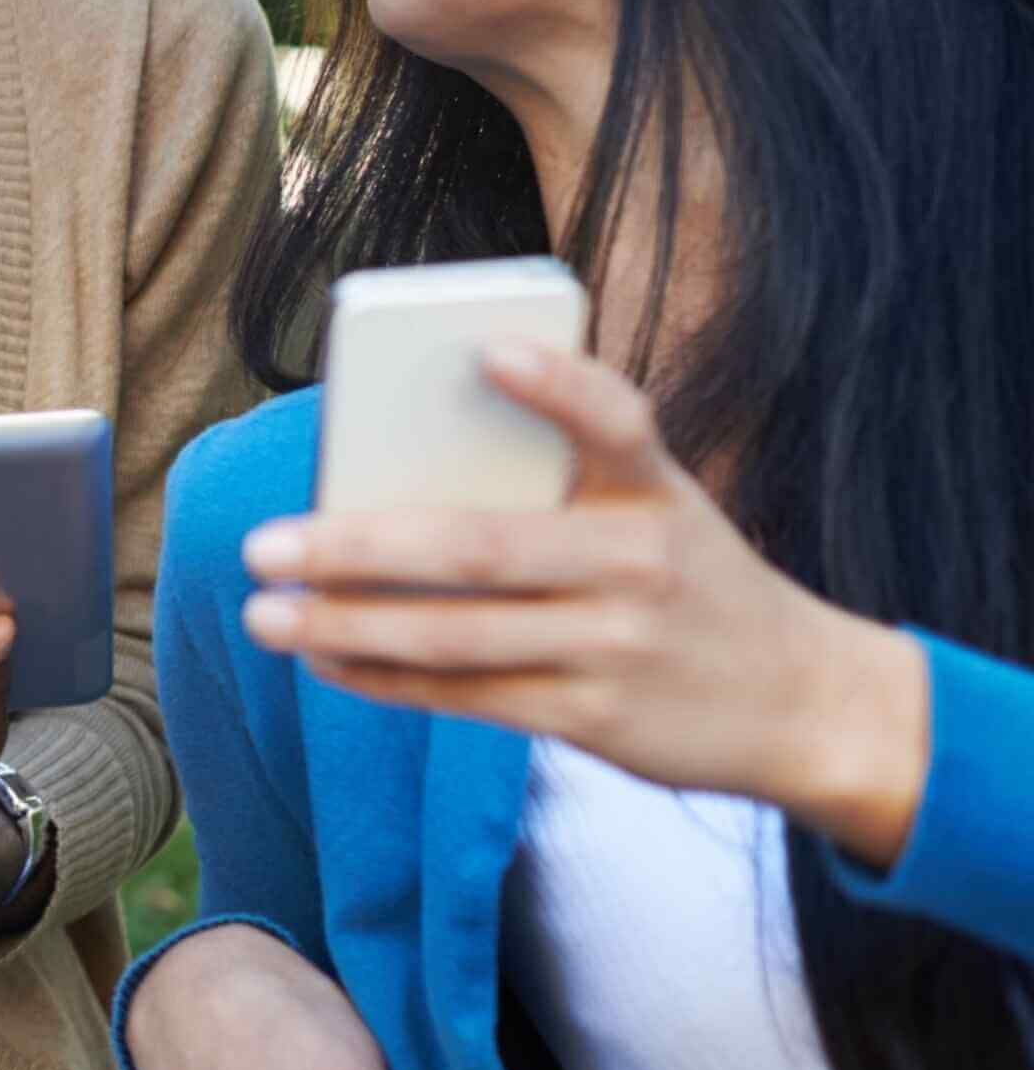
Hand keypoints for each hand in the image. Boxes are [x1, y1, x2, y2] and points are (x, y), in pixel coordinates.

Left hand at [240, 340, 933, 865]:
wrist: (807, 704)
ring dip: (346, 627)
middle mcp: (641, 561)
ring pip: (455, 634)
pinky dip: (387, 678)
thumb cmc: (690, 581)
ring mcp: (620, 645)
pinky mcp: (601, 718)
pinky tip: (325, 661)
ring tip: (266, 612)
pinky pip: (470, 695)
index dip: (555, 384)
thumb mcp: (659, 510)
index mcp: (656, 487)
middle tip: (263, 546)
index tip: (487, 352)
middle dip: (356, 549)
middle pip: (478, 549)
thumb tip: (383, 482)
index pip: (615, 419)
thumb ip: (559, 483)